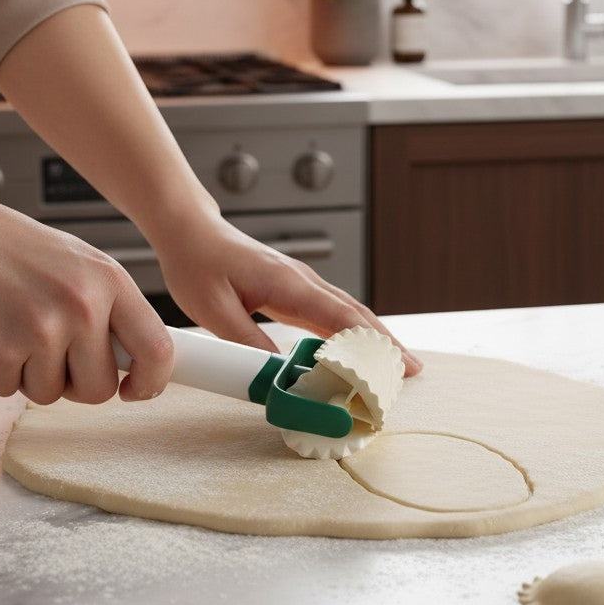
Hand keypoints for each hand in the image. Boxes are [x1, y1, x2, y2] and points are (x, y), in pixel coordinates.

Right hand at [0, 190, 172, 403]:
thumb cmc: (22, 252)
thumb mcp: (86, 267)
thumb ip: (115, 311)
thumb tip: (140, 363)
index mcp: (111, 282)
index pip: (157, 349)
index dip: (152, 381)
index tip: (135, 389)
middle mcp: (82, 306)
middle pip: (101, 389)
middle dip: (79, 383)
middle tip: (57, 353)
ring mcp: (41, 329)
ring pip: (52, 394)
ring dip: (34, 375)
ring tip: (20, 330)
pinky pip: (10, 391)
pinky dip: (0, 372)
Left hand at [154, 201, 421, 375]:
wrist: (191, 230)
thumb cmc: (198, 263)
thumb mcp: (214, 310)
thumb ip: (249, 342)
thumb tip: (278, 374)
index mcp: (288, 283)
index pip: (341, 317)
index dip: (372, 343)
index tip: (397, 364)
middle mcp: (303, 280)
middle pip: (356, 314)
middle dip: (386, 343)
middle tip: (413, 371)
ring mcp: (302, 283)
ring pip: (348, 312)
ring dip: (375, 338)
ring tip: (398, 365)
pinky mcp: (295, 288)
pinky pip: (332, 312)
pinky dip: (353, 331)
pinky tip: (361, 348)